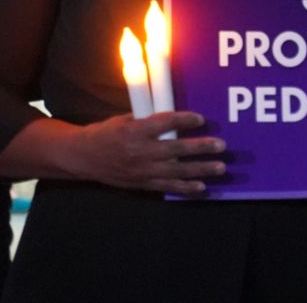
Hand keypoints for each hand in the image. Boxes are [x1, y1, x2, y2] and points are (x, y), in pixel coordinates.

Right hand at [71, 111, 225, 194]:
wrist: (85, 157)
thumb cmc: (107, 132)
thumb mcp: (126, 119)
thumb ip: (148, 119)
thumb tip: (173, 118)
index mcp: (135, 131)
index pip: (165, 123)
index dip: (184, 120)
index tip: (201, 119)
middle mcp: (141, 152)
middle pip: (176, 149)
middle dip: (201, 148)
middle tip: (221, 145)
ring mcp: (142, 171)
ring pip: (177, 171)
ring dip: (200, 169)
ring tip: (220, 167)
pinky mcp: (142, 184)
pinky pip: (167, 187)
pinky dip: (185, 188)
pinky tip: (202, 187)